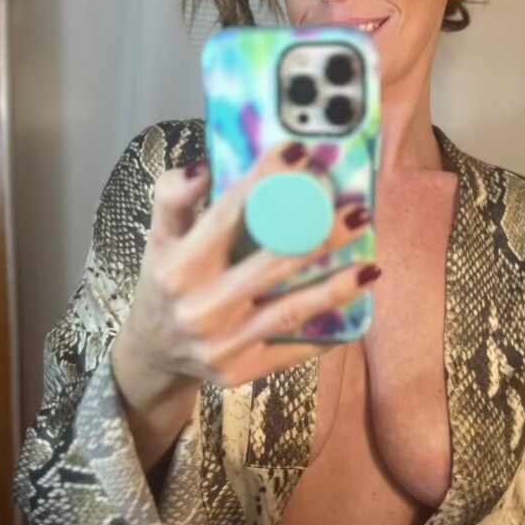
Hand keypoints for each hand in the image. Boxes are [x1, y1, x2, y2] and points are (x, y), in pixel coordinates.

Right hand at [119, 141, 380, 390]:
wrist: (154, 353)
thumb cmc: (164, 283)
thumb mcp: (157, 238)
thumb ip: (174, 198)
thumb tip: (206, 166)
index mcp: (180, 266)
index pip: (230, 214)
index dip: (266, 181)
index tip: (301, 152)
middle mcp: (202, 306)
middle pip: (273, 263)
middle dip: (320, 235)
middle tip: (358, 211)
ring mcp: (223, 344)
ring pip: (291, 310)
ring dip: (335, 287)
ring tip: (370, 265)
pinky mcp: (241, 371)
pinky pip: (293, 350)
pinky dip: (326, 332)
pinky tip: (354, 309)